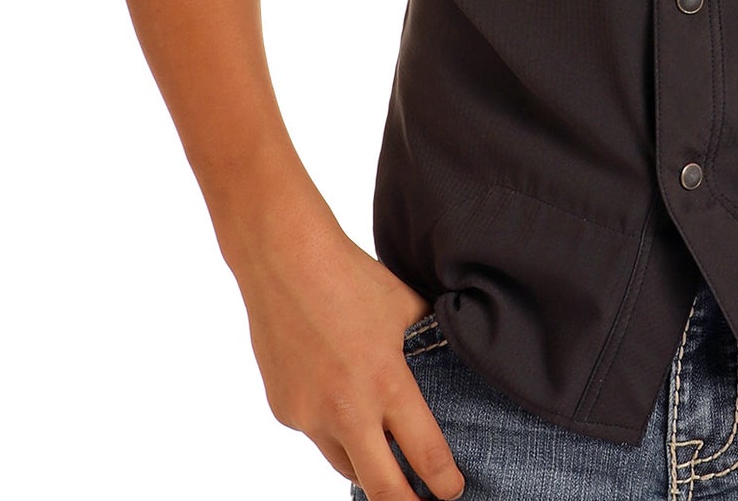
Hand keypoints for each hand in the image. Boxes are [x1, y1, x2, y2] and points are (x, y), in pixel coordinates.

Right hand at [231, 206, 466, 499]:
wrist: (283, 259)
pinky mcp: (284, 412)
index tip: (454, 491)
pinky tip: (340, 396)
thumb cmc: (351, 276)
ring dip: (368, 464)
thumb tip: (454, 366)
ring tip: (386, 454)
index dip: (446, 483)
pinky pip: (317, 436)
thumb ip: (427, 347)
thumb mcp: (405, 308)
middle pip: (382, 489)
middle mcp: (346, 409)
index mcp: (386, 381)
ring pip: (346, 464)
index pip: (425, 456)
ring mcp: (309, 416)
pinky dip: (334, 429)